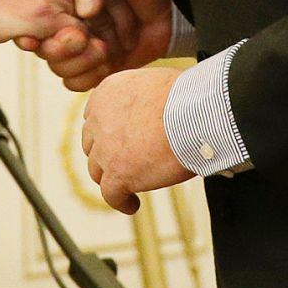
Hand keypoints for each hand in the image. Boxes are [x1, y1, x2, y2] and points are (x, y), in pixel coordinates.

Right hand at [32, 0, 173, 91]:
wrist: (175, 5)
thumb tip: (81, 12)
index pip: (37, 18)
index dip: (39, 28)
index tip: (49, 33)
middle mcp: (69, 21)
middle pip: (44, 47)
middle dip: (62, 49)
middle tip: (85, 39)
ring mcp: (83, 45)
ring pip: (59, 67)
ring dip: (79, 63)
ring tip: (105, 50)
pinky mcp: (96, 67)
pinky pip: (76, 82)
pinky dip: (89, 77)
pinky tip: (108, 64)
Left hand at [80, 65, 191, 214]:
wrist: (194, 113)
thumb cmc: (189, 96)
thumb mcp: (155, 83)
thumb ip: (143, 97)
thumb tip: (156, 110)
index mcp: (108, 92)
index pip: (95, 117)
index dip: (106, 132)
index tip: (119, 141)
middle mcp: (99, 119)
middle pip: (93, 144)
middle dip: (106, 154)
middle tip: (124, 162)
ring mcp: (105, 149)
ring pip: (97, 170)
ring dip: (111, 178)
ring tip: (128, 185)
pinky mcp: (117, 173)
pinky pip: (111, 194)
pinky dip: (121, 201)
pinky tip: (132, 205)